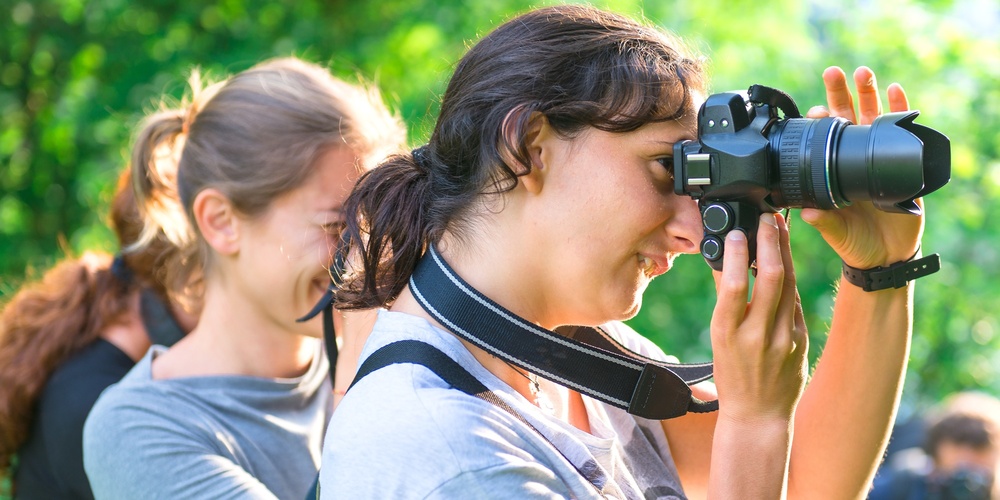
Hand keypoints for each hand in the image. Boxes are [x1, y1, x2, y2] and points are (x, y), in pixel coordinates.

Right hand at [710, 212, 807, 422]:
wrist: (758, 415)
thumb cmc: (732, 375)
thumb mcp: (718, 340)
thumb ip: (725, 303)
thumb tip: (723, 262)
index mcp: (728, 334)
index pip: (733, 286)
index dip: (737, 254)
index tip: (738, 231)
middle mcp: (757, 336)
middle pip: (769, 279)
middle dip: (770, 242)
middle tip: (768, 218)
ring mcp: (784, 339)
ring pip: (788, 285)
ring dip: (784, 253)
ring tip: (779, 229)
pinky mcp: (801, 341)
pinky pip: (795, 303)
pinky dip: (789, 279)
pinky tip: (784, 261)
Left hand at [800, 66, 923, 268]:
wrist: (885, 257)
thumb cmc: (854, 242)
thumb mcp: (836, 232)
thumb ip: (824, 222)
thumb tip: (806, 212)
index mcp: (833, 169)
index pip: (824, 138)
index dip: (819, 123)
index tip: (812, 110)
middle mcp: (854, 158)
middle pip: (846, 118)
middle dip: (839, 94)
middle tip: (832, 73)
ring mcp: (879, 157)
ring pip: (873, 117)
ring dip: (869, 93)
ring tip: (863, 72)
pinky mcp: (904, 162)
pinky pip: (902, 131)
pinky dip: (900, 109)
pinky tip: (896, 91)